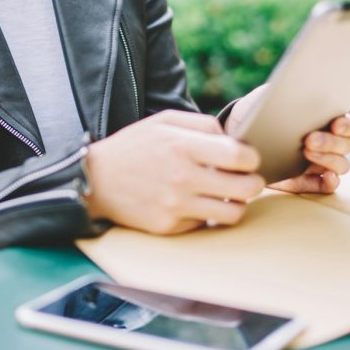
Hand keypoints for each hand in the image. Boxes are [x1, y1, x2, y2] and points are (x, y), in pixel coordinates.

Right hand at [83, 110, 264, 234]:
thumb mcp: (164, 122)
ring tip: (228, 195)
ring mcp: (176, 206)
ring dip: (236, 204)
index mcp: (182, 146)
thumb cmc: (133, 147)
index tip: (248, 158)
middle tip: (247, 179)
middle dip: (254, 183)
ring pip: (232, 213)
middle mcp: (182, 178)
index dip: (252, 158)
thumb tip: (235, 138)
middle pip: (245, 188)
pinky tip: (198, 203)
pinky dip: (208, 216)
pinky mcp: (169, 227)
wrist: (96, 180)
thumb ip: (203, 124)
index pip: (239, 156)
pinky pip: (206, 225)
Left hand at [223, 85, 349, 194]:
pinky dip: (331, 182)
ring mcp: (319, 162)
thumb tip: (297, 87)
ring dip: (330, 160)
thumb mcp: (267, 97)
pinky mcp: (307, 181)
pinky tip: (327, 177)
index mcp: (324, 120)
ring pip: (341, 165)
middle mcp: (327, 142)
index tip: (335, 123)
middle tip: (309, 139)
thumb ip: (284, 92)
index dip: (346, 124)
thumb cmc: (259, 111)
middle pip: (345, 145)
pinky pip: (327, 185)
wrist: (239, 136)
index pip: (346, 123)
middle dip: (331, 142)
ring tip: (308, 153)